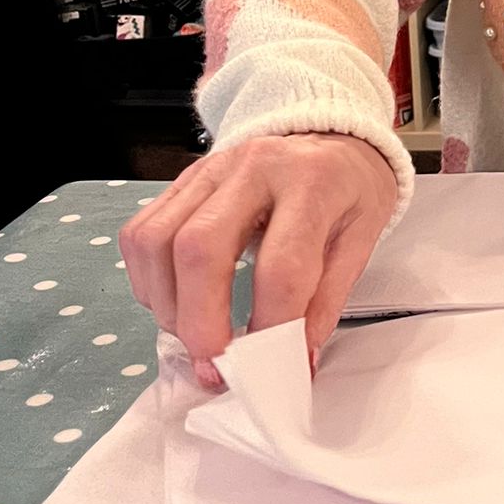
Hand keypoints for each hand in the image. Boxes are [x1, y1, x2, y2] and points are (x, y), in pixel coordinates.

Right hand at [120, 133, 397, 388]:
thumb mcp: (362, 238)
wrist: (332, 133)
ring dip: (168, 306)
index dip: (270, 326)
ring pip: (157, 241)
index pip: (282, 266)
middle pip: (200, 248)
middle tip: (214, 367)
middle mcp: (253, 167)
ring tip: (194, 336)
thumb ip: (329, 300)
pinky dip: (150, 281)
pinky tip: (178, 302)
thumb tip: (296, 363)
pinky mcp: (182, 180)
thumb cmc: (350, 190)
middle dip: (199, 322)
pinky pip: (141, 233)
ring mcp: (210, 170)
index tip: (269, 369)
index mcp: (312, 182)